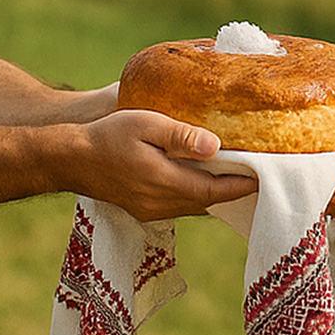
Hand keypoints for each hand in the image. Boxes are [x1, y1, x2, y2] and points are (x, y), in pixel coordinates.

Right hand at [73, 109, 257, 220]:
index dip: (242, 186)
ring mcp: (151, 210)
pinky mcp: (143, 209)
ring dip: (217, 194)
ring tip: (240, 177)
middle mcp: (160, 204)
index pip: (214, 191)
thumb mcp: (145, 124)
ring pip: (195, 206)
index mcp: (164, 183)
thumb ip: (181, 136)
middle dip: (235, 191)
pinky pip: (180, 205)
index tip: (265, 177)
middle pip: (208, 202)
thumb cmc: (108, 136)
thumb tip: (215, 146)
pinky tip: (206, 180)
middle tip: (260, 176)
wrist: (69, 159)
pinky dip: (198, 195)